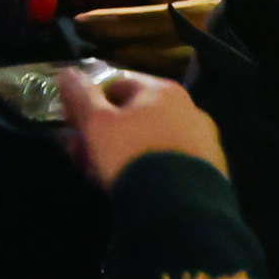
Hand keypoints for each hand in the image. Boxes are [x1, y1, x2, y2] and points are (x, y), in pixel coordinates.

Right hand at [54, 65, 227, 187]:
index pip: (114, 85)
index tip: (75, 128)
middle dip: (103, 134)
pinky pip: (169, 160)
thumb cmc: (132, 154)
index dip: (88, 105)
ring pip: (150, 139)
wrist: (181, 207)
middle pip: (133, 114)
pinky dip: (150, 168)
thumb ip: (79, 94)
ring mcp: (204, 138)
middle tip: (84, 158)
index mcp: (161, 90)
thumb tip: (67, 72)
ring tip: (105, 177)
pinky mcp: (210, 168)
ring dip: (124, 152)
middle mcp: (189, 107)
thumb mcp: (96, 123)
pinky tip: (135, 186)